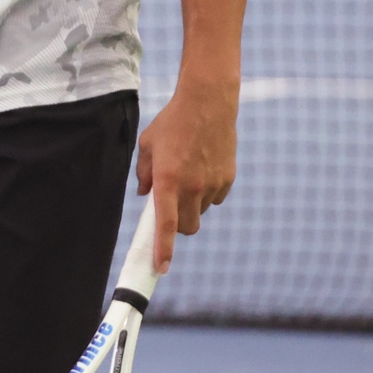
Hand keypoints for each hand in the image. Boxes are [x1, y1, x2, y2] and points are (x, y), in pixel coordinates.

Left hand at [134, 78, 238, 271]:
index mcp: (168, 180)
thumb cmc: (171, 123)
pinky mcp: (228, 180)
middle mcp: (192, 187)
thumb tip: (145, 196)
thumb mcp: (148, 146)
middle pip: (188, 228)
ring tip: (187, 176)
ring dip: (192, 206)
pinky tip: (203, 169)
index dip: (163, 249)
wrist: (207, 104)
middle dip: (178, 226)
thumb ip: (144, 174)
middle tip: (171, 209)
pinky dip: (207, 193)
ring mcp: (212, 184)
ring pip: (201, 212)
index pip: (166, 224)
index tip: (160, 269)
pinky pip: (215, 199)